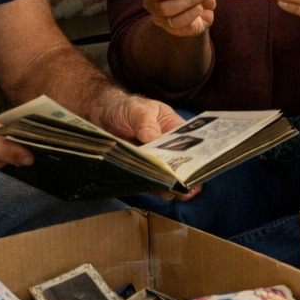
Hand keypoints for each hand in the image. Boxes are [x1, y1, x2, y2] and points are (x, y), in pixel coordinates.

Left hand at [85, 91, 200, 201]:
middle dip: (183, 176)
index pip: (190, 143)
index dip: (196, 156)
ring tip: (170, 192)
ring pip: (164, 176)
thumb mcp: (138, 110)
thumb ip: (145, 122)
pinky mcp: (138, 169)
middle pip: (179, 164)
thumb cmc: (126, 107)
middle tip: (185, 186)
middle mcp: (166, 148)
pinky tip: (153, 190)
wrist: (102, 115)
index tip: (197, 167)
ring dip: (168, 185)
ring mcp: (152, 160)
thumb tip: (151, 137)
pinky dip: (149, 186)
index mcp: (173, 130)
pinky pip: (147, 180)